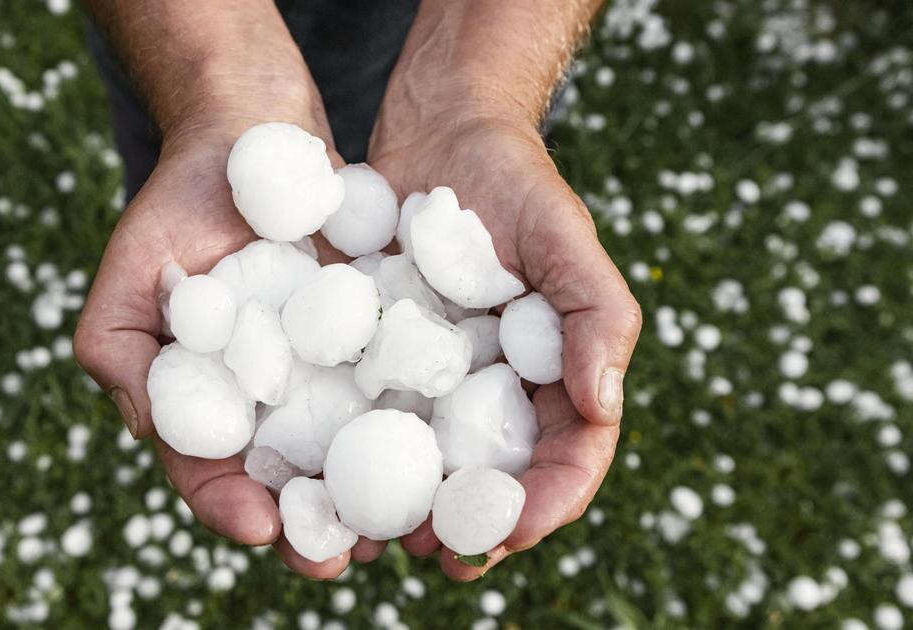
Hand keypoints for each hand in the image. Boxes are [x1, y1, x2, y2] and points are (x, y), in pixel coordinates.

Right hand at [74, 100, 389, 578]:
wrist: (253, 134)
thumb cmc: (178, 202)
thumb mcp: (128, 273)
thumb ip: (117, 351)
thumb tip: (153, 432)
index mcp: (205, 401)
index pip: (209, 470)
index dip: (229, 505)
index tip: (262, 527)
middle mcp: (266, 400)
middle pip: (286, 481)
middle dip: (313, 526)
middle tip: (343, 559)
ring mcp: (322, 372)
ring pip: (348, 451)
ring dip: (373, 498)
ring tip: (402, 530)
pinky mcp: (373, 337)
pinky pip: (394, 389)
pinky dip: (414, 426)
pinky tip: (441, 453)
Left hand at [367, 110, 642, 579]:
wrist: (439, 132)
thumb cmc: (516, 182)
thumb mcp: (566, 238)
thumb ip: (598, 317)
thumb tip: (603, 409)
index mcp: (556, 375)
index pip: (569, 455)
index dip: (549, 501)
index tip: (515, 529)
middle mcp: (498, 390)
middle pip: (496, 479)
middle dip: (473, 527)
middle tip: (440, 556)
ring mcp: (438, 380)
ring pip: (430, 467)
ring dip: (411, 512)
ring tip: (383, 542)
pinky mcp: (382, 361)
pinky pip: (371, 420)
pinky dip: (356, 461)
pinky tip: (330, 486)